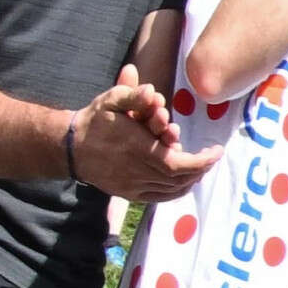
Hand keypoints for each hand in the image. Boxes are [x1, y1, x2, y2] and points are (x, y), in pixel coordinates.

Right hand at [69, 67, 224, 202]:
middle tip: (212, 157)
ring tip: (202, 166)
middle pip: (178, 178)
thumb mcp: (110, 100)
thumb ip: (132, 94)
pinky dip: (177, 191)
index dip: (201, 161)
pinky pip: (159, 197)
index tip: (217, 151)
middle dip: (201, 168)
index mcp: (135, 148)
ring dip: (191, 179)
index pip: (177, 163)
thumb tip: (152, 90)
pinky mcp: (127, 194)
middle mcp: (135, 170)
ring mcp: (131, 185)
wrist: (70, 147)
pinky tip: (186, 181)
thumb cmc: (95, 121)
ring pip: (171, 190)